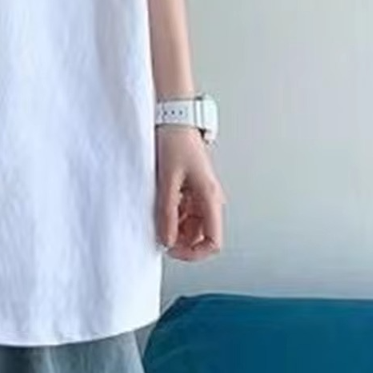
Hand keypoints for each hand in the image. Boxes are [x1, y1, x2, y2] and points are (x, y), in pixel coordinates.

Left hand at [155, 125, 226, 260]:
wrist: (176, 119)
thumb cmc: (175, 143)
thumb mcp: (167, 180)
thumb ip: (167, 212)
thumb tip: (167, 240)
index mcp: (211, 198)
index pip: (213, 242)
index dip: (194, 253)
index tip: (171, 250)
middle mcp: (211, 199)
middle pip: (202, 236)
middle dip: (181, 240)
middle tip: (159, 234)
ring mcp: (203, 194)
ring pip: (193, 225)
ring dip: (176, 226)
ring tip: (158, 213)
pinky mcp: (193, 189)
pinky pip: (186, 211)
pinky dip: (174, 213)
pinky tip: (161, 203)